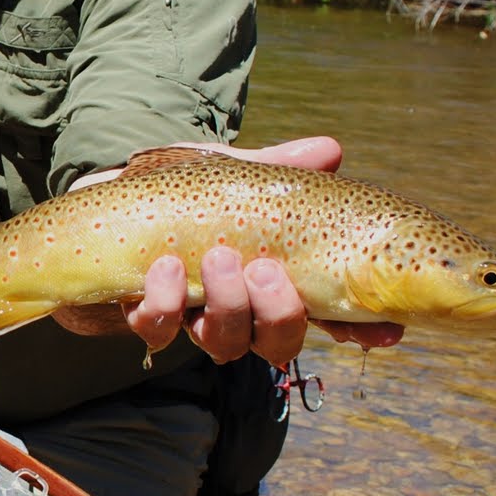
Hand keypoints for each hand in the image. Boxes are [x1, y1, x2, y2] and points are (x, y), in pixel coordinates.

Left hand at [120, 136, 404, 363]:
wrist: (109, 191)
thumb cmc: (180, 187)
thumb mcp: (233, 172)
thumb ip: (280, 167)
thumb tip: (330, 150)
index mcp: (271, 277)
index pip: (326, 314)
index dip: (360, 329)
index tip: (387, 329)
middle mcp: (238, 310)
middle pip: (277, 343)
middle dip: (279, 315)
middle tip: (265, 271)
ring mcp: (192, 318)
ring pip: (225, 345)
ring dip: (227, 308)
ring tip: (217, 259)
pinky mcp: (144, 317)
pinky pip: (159, 330)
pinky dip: (163, 303)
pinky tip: (162, 267)